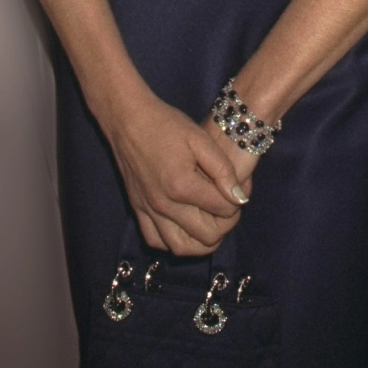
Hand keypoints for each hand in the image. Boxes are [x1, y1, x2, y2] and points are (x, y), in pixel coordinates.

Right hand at [106, 92, 249, 255]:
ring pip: (181, 248)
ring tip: (212, 222)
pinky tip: (184, 226)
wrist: (127, 119)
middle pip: (207, 236)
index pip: (224, 211)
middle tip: (229, 205)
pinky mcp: (137, 210)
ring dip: (203, 241)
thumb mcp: (200, 139)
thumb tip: (240, 197)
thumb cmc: (165, 124)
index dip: (239, 199)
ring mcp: (148, 211)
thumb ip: (223, 170)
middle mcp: (164, 205)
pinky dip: (174, 241)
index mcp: (183, 186)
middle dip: (226, 224)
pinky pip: (156, 242)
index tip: (240, 186)